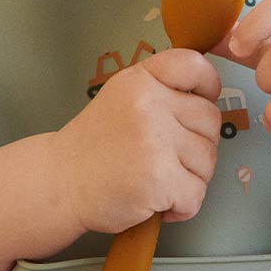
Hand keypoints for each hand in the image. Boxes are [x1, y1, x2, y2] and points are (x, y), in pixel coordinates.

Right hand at [46, 49, 221, 233]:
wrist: (59, 183)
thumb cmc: (96, 144)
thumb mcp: (123, 97)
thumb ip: (162, 90)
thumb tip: (209, 99)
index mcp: (141, 80)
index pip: (194, 65)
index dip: (207, 85)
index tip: (201, 101)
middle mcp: (149, 105)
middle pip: (211, 120)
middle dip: (198, 144)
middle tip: (167, 158)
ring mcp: (154, 142)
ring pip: (208, 160)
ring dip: (190, 178)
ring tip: (158, 179)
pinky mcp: (159, 179)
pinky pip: (196, 194)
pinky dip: (182, 206)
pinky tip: (158, 202)